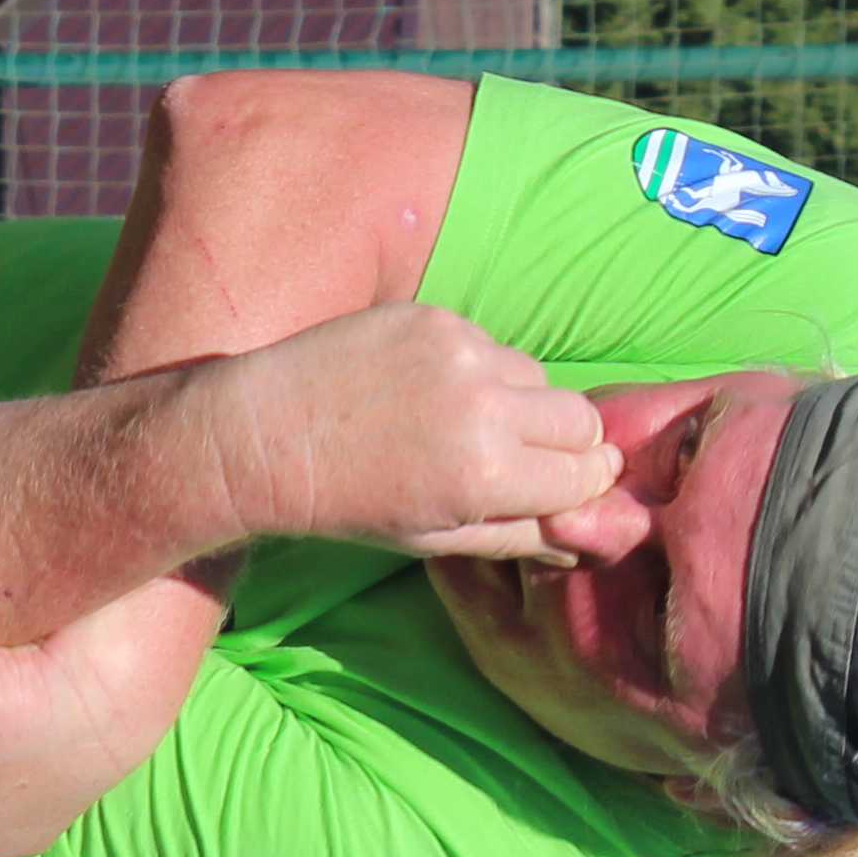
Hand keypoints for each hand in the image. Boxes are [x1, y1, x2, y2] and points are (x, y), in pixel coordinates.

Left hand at [193, 304, 615, 557]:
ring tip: (457, 421)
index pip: (589, 472)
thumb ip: (519, 535)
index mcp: (489, 477)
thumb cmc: (349, 503)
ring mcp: (461, 353)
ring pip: (536, 377)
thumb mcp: (436, 539)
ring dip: (517, 401)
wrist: (268, 437)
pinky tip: (423, 388)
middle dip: (564, 442)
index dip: (578, 482)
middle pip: (581, 419)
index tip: (555, 484)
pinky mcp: (435, 317)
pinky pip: (490, 344)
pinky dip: (474, 368)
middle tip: (518, 455)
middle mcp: (486, 409)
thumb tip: (585, 533)